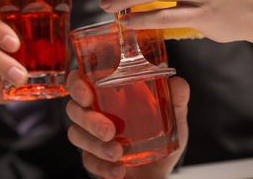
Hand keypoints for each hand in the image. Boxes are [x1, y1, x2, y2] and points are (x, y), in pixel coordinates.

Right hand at [66, 70, 188, 178]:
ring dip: (95, 145)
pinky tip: (118, 170)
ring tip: (117, 152)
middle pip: (73, 109)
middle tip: (108, 130)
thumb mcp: (172, 116)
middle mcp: (92, 113)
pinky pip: (88, 161)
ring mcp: (90, 137)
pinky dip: (102, 166)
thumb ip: (176, 100)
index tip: (87, 93)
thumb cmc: (158, 134)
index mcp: (105, 94)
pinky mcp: (92, 160)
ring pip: (76, 135)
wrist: (160, 168)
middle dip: (88, 120)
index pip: (79, 82)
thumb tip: (179, 84)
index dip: (76, 84)